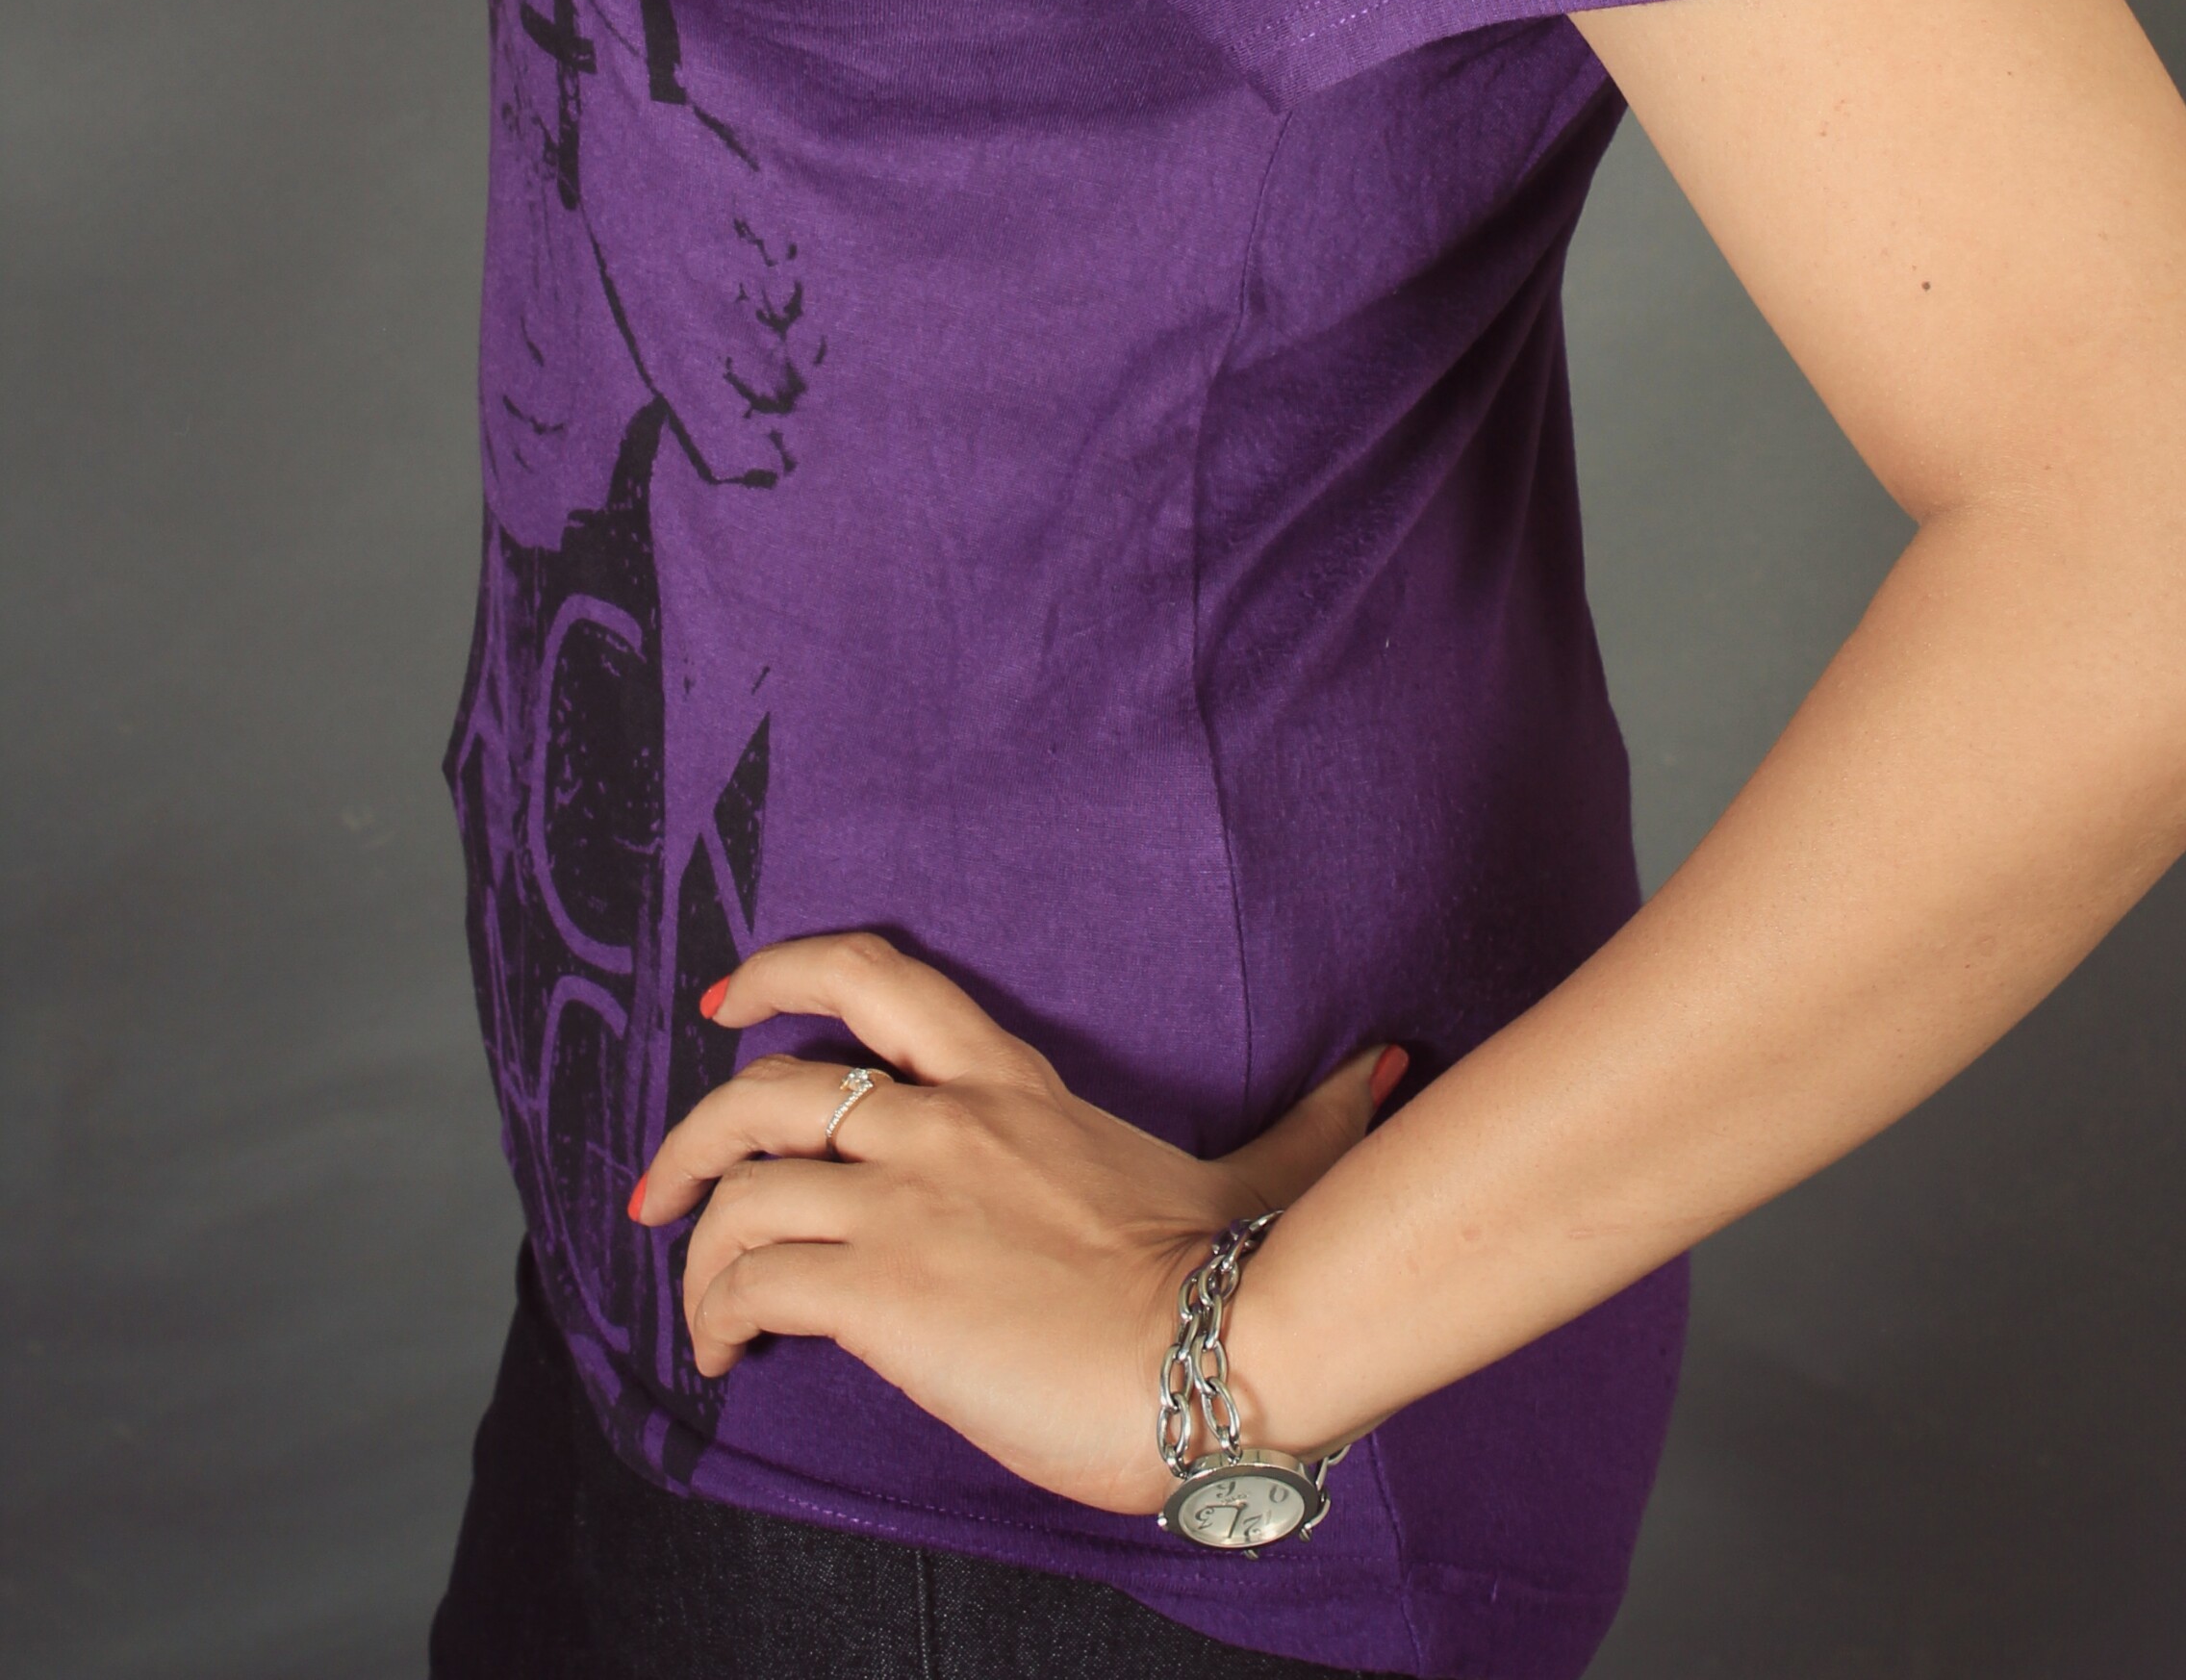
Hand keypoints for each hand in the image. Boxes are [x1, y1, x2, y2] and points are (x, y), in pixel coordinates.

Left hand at [630, 931, 1400, 1514]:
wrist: (1214, 1358)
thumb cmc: (1233, 1275)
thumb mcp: (1259, 1174)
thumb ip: (1307, 1119)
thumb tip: (1384, 1067)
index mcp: (1011, 1087)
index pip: (877, 980)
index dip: (785, 970)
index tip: (730, 998)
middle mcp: (941, 1125)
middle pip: (766, 1084)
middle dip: (692, 1132)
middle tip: (658, 1187)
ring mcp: (906, 1203)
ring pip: (741, 1191)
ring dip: (698, 1251)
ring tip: (704, 1310)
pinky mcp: (881, 1291)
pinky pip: (751, 1281)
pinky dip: (715, 1315)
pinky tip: (728, 1356)